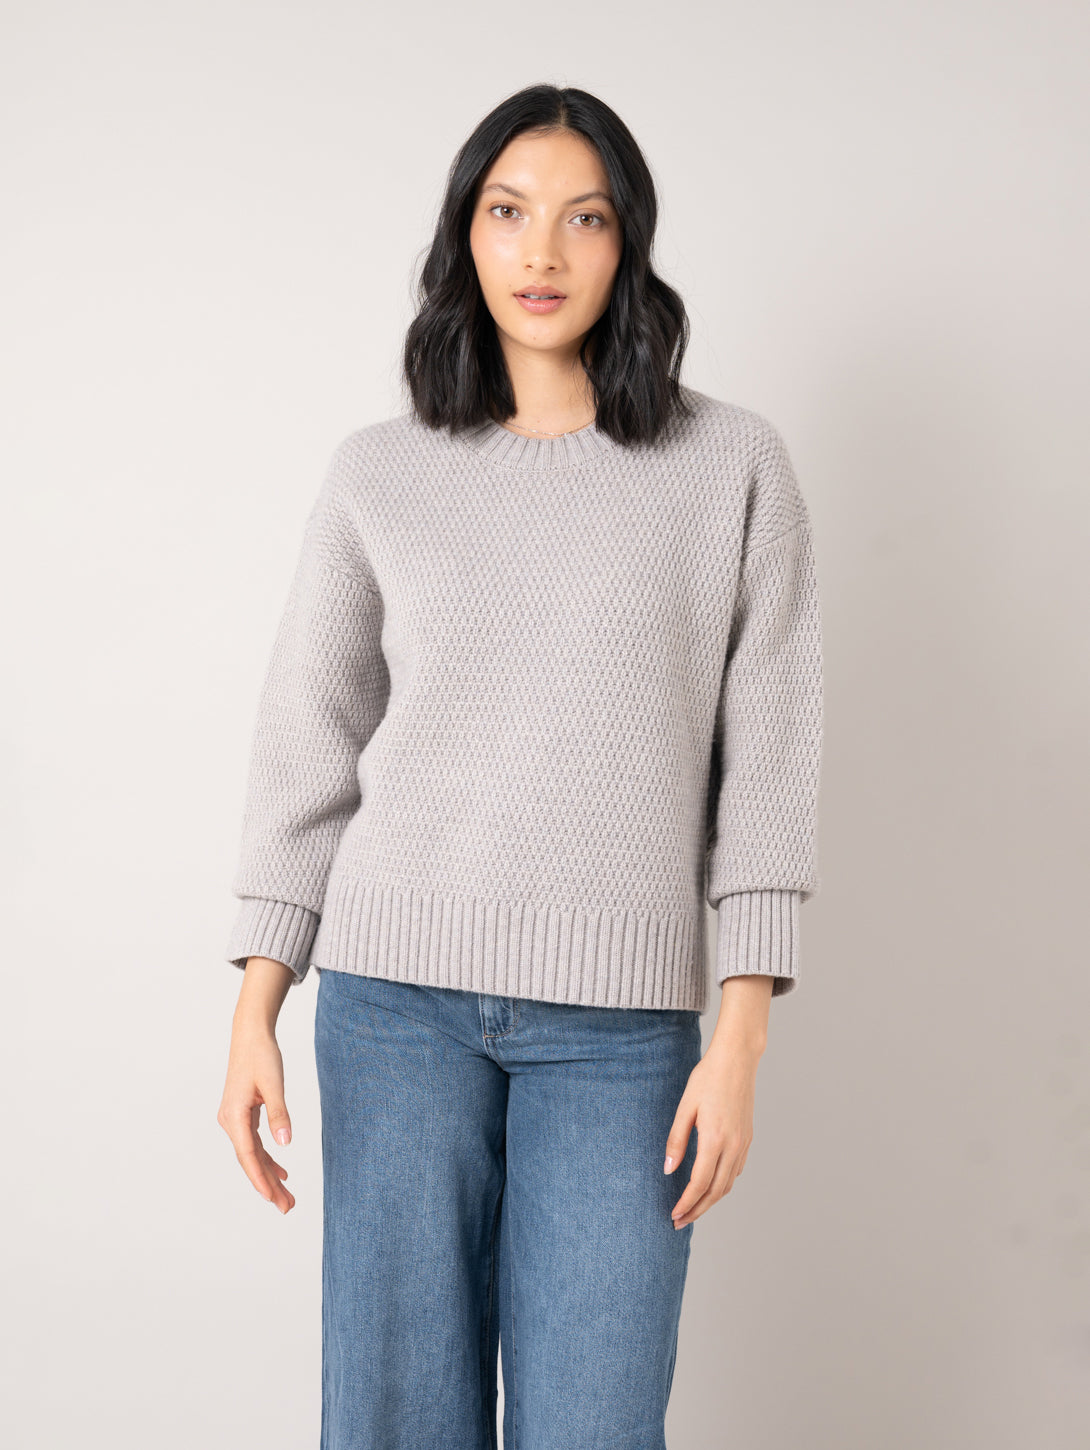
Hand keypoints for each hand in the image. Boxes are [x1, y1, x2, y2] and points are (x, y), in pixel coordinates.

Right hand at [217, 1021, 296, 1214]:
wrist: (250, 1034)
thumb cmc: (261, 1056)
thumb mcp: (274, 1084)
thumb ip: (280, 1113)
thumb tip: (285, 1143)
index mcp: (234, 1117)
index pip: (248, 1156)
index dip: (260, 1179)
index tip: (272, 1199)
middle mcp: (230, 1121)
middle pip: (250, 1161)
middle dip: (268, 1185)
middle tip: (287, 1207)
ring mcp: (235, 1119)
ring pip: (253, 1155)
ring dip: (269, 1175)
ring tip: (287, 1196)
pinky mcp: (242, 1114)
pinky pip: (254, 1144)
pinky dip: (267, 1159)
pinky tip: (281, 1171)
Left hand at [662, 1040, 760, 1227]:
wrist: (737, 1060)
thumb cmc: (708, 1078)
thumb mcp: (686, 1107)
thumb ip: (676, 1140)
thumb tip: (668, 1171)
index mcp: (715, 1139)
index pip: (700, 1183)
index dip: (686, 1203)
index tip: (674, 1215)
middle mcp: (733, 1146)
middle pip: (716, 1191)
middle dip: (697, 1210)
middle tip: (680, 1221)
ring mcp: (743, 1143)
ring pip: (728, 1184)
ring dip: (710, 1201)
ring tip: (693, 1209)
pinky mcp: (747, 1138)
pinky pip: (735, 1171)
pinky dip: (722, 1185)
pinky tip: (710, 1185)